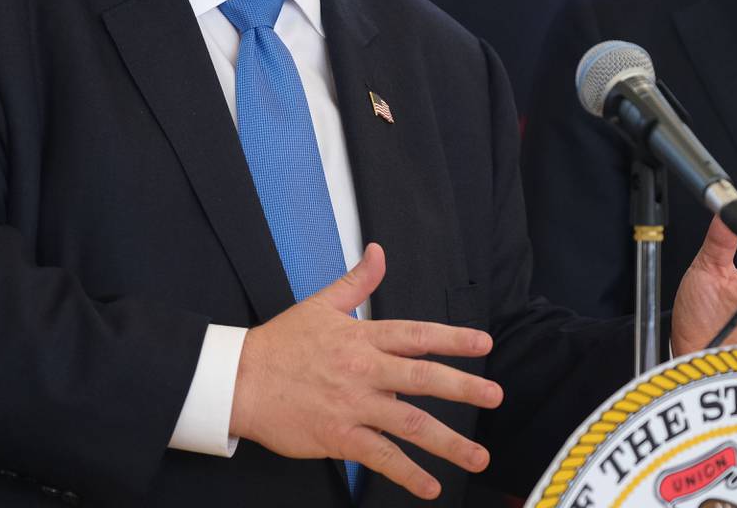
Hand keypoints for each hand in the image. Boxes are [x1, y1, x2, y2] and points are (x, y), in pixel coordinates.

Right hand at [228, 243, 501, 499]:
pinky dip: (408, 474)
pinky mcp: (339, 435)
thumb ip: (356, 281)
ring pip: (410, 424)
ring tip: (477, 456)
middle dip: (464, 388)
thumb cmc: (279, 344)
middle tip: (496, 397)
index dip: (453, 338)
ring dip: (448, 442)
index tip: (484, 344)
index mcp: (361, 337)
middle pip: (422, 378)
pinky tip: (430, 487)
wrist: (240, 379)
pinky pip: (380, 457)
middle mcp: (363, 370)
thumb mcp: (319, 305)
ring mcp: (353, 405)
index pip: (416, 335)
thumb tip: (378, 252)